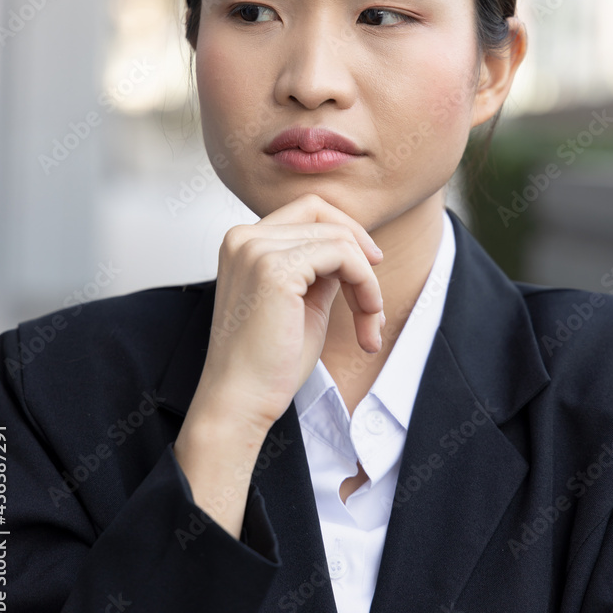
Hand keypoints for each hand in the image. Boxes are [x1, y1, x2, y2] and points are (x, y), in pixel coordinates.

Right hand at [184, 192, 383, 435]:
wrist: (240, 403)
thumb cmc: (269, 363)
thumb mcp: (302, 302)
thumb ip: (320, 269)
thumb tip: (352, 250)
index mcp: (243, 242)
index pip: (307, 210)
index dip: (345, 233)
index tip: (369, 269)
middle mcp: (244, 237)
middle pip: (323, 214)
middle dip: (360, 253)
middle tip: (373, 301)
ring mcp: (257, 249)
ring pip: (339, 238)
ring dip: (367, 281)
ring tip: (370, 324)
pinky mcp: (275, 269)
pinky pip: (343, 256)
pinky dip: (365, 285)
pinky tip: (366, 319)